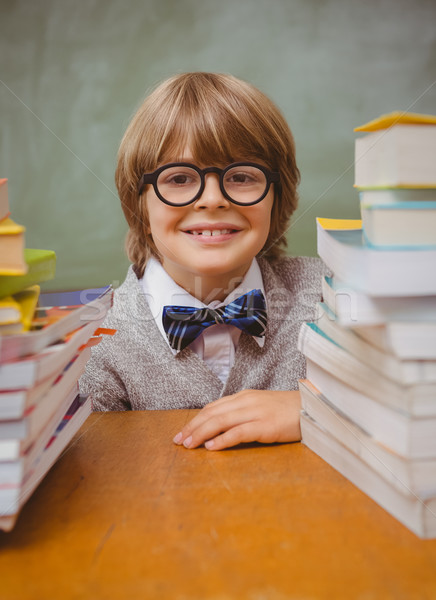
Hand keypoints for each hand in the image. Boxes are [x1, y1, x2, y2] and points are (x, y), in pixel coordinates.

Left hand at [173, 389, 301, 450]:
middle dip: (193, 427)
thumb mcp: (261, 407)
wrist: (314, 408)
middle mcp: (246, 401)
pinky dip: (223, 440)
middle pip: (212, 413)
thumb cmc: (288, 411)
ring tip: (189, 445)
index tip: (183, 431)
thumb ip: (243, 413)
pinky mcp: (265, 426)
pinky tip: (212, 448)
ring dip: (201, 433)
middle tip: (179, 440)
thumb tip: (222, 428)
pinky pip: (239, 432)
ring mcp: (256, 412)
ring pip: (220, 421)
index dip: (196, 419)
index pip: (213, 407)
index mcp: (244, 397)